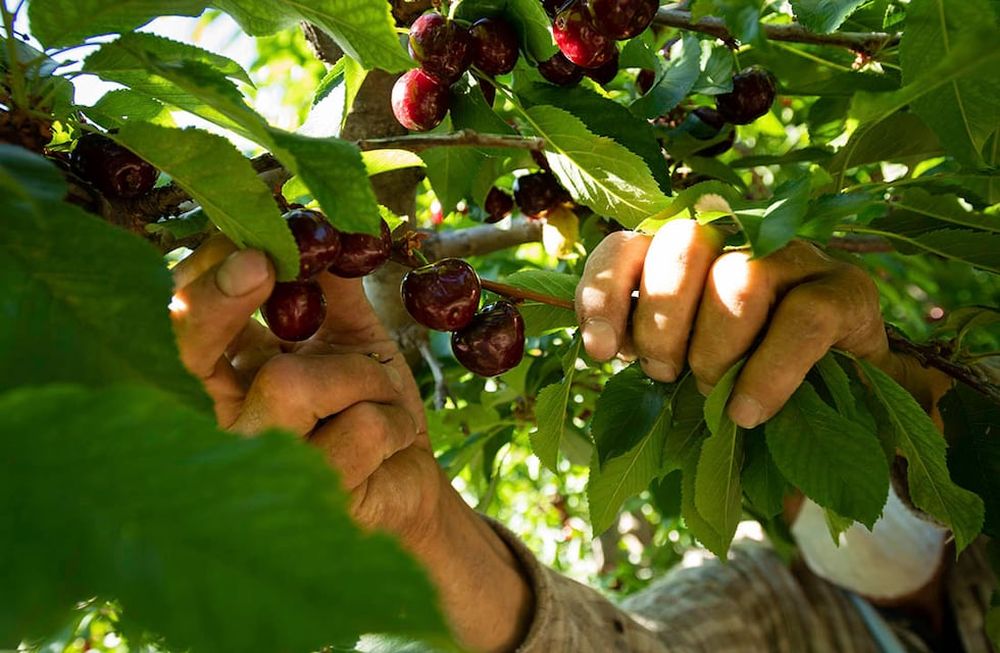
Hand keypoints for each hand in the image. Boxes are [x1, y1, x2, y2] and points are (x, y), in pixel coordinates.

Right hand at [170, 237, 532, 651]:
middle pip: (193, 350)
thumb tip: (319, 223)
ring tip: (384, 395)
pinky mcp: (308, 495)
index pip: (190, 318)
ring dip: (361, 374)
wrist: (412, 474)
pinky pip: (355, 429)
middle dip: (222, 298)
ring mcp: (263, 459)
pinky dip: (393, 421)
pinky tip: (395, 440)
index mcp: (235, 370)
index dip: (208, 276)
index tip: (252, 240)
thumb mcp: (356, 334)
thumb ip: (333, 286)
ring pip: (289, 384)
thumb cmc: (374, 404)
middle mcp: (231, 413)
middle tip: (260, 263)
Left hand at [575, 220, 947, 427]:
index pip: (628, 245)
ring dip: (715, 349)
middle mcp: (737, 240)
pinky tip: (748, 410)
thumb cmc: (745, 373)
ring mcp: (794, 257)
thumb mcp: (684, 361)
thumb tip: (598, 349)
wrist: (848, 389)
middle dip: (661, 322)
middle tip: (666, 373)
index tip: (601, 351)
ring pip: (739, 278)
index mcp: (685, 256)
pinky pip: (802, 319)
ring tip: (713, 392)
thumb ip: (647, 345)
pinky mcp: (845, 288)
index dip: (604, 292)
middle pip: (681, 245)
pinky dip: (768, 373)